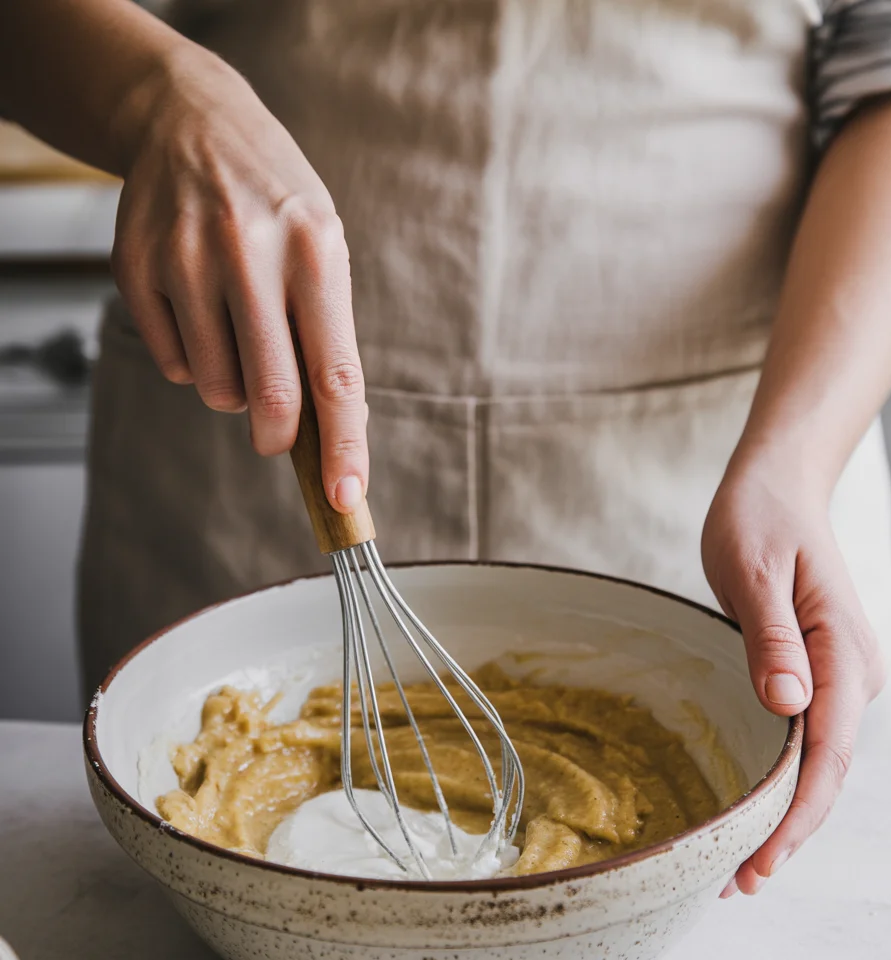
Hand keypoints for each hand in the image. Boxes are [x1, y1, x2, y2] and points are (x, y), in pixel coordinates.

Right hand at [111, 45, 366, 510]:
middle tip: (278, 435)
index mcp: (314, 252)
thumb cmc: (275, 204)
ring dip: (234, 387)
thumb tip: (331, 436)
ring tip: (237, 331)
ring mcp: (186, 260)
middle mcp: (249, 253)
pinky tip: (199, 312)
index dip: (342, 444)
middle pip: (269, 396)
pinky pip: (173, 367)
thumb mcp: (322, 250)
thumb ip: (326, 337)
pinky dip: (192, 361)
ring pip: (216, 389)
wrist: (191, 122)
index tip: (344, 495)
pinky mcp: (136, 270)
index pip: (335, 373)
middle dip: (278, 436)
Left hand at [701, 460, 885, 896]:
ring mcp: (841, 675)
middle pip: (827, 770)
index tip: (760, 862)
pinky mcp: (820, 673)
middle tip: (736, 886)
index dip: (797, 815)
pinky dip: (784, 781)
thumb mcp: (754, 571)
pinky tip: (756, 808)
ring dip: (787, 815)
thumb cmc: (760, 520)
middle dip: (789, 832)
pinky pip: (808, 739)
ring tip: (740, 867)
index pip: (828, 753)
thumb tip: (791, 706)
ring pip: (819, 762)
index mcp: (843, 653)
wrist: (778, 486)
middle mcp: (854, 672)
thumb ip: (773, 638)